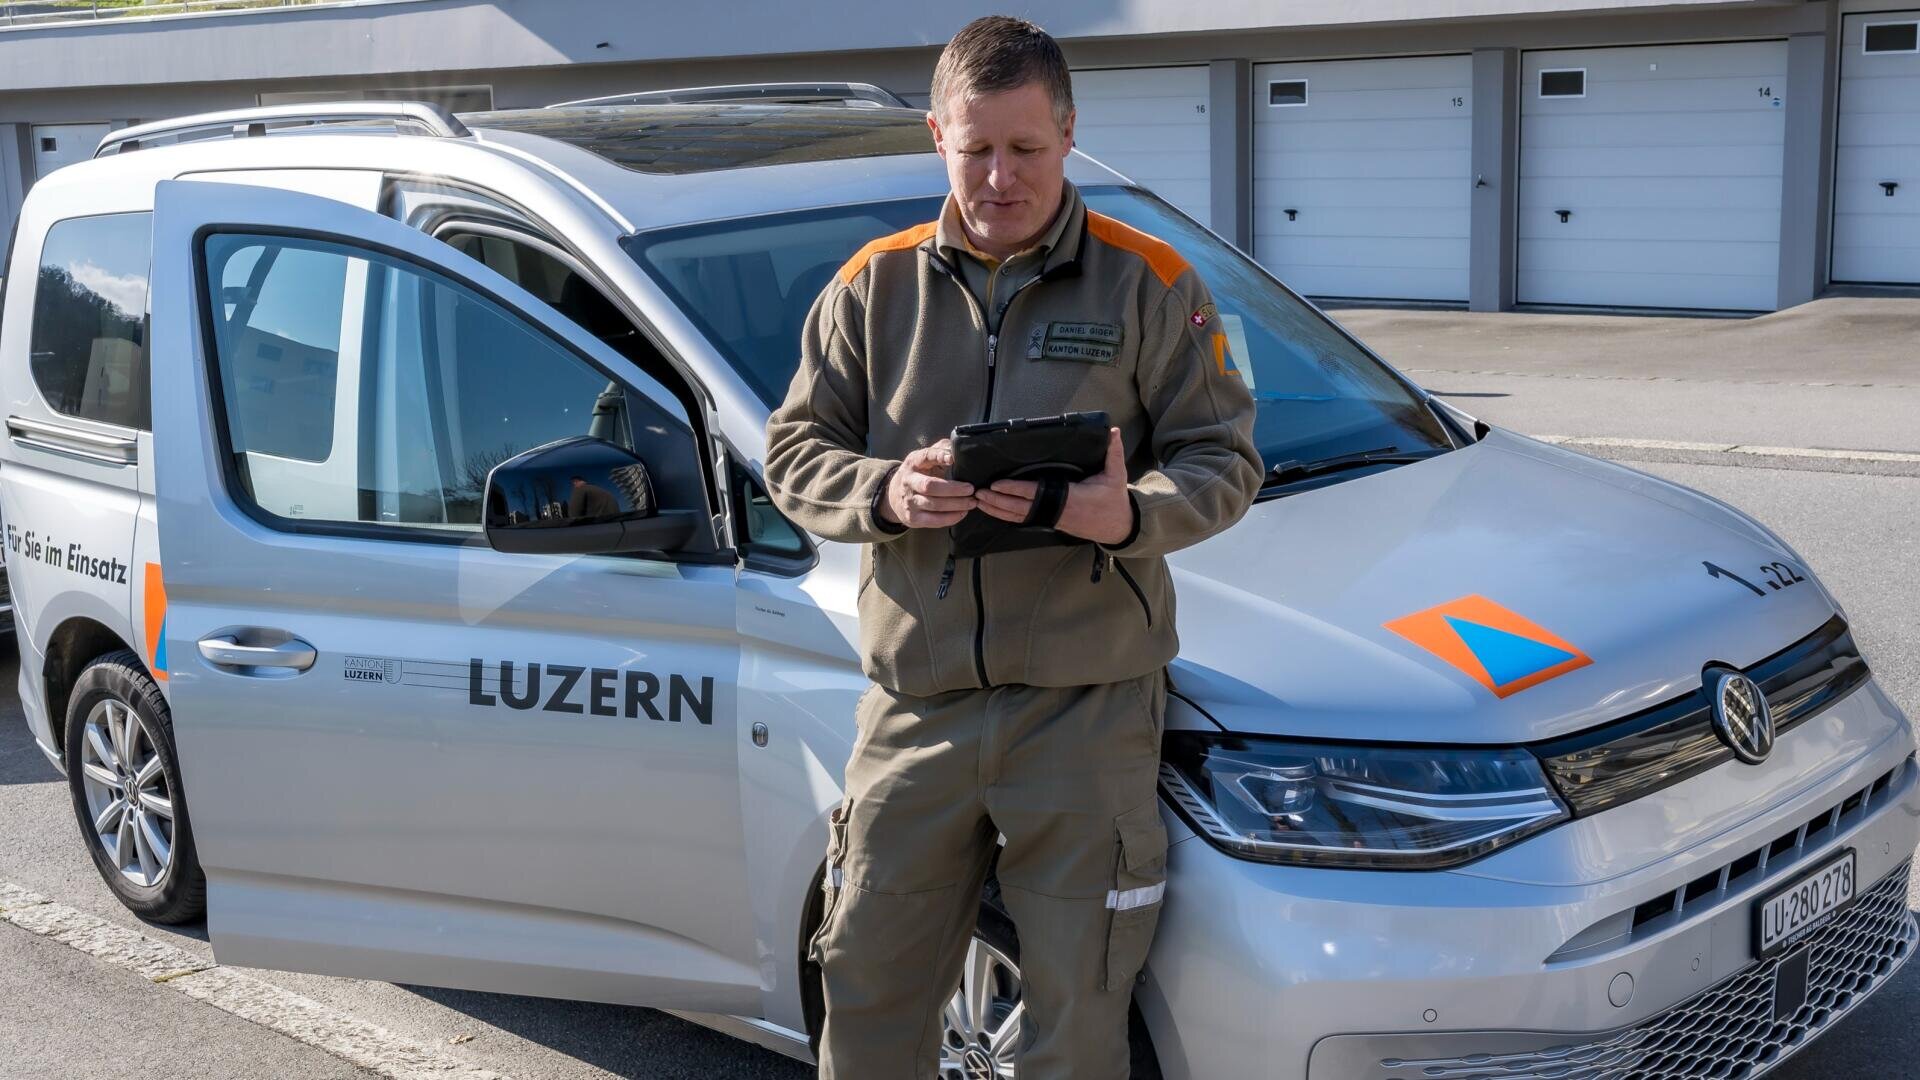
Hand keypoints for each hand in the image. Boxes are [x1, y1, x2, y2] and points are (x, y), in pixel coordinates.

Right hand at [879, 439, 975, 527]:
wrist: (894, 495)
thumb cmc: (918, 473)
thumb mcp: (924, 458)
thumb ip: (940, 450)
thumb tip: (958, 449)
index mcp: (913, 462)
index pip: (925, 456)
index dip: (938, 456)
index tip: (952, 458)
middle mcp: (908, 481)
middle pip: (930, 486)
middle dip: (953, 489)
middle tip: (971, 489)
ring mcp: (909, 501)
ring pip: (934, 505)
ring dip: (956, 505)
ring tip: (972, 502)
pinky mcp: (912, 518)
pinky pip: (933, 520)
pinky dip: (950, 517)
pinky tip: (962, 513)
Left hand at [973, 427, 1131, 545]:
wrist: (1117, 527)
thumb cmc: (1114, 500)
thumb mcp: (1116, 476)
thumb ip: (1113, 453)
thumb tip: (1114, 431)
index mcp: (1070, 498)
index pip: (1037, 493)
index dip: (1015, 489)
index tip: (997, 484)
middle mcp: (1056, 511)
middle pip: (1020, 508)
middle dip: (998, 501)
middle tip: (978, 493)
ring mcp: (1051, 519)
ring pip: (1019, 517)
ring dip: (998, 510)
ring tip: (979, 502)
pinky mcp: (1049, 523)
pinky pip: (1023, 520)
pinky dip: (1007, 516)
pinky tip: (993, 510)